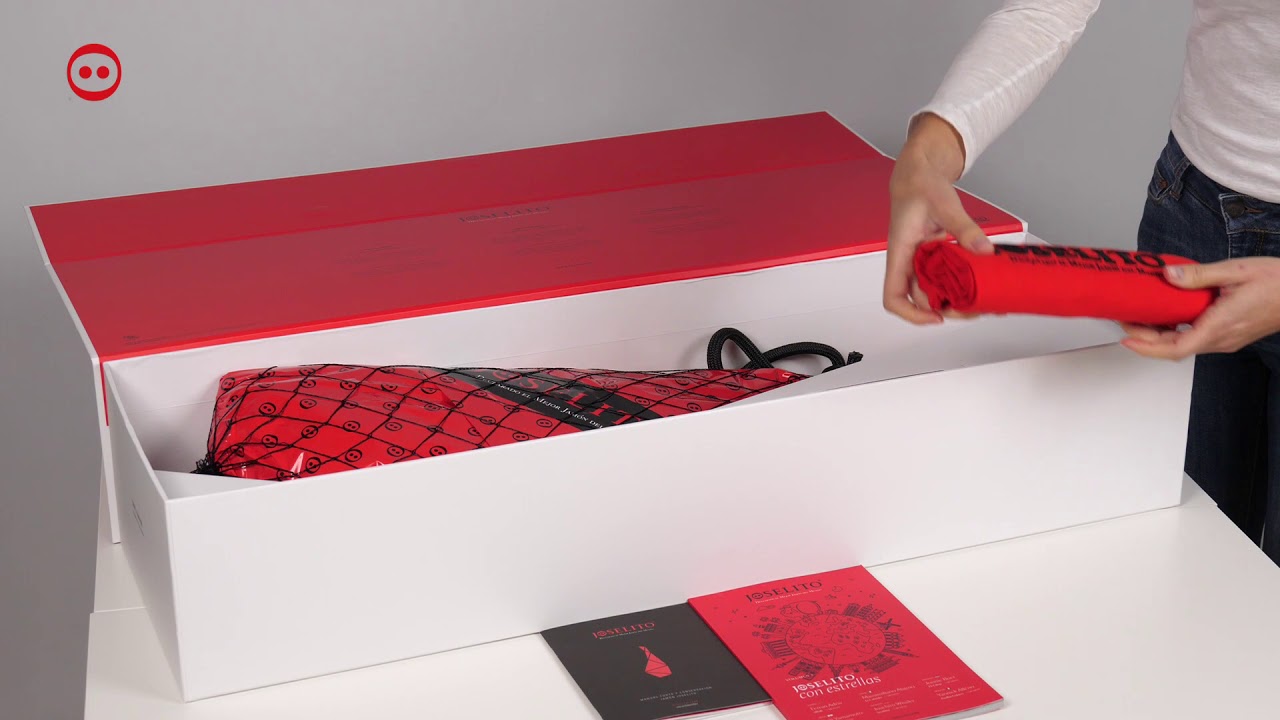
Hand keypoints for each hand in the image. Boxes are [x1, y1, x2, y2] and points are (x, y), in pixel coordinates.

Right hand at [886, 113, 993, 324]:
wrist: (920, 173)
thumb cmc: (920, 186)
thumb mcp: (943, 203)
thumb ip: (962, 227)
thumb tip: (984, 250)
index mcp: (901, 254)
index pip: (894, 296)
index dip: (912, 314)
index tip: (937, 317)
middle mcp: (910, 263)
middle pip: (921, 300)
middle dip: (946, 309)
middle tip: (975, 310)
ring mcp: (923, 261)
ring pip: (937, 290)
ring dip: (957, 298)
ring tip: (985, 301)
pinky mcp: (937, 256)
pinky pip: (948, 275)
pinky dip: (964, 282)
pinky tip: (984, 284)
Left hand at [1120, 257, 1279, 358]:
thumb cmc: (1277, 281)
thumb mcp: (1236, 270)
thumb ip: (1199, 275)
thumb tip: (1168, 275)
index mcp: (1220, 326)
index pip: (1176, 348)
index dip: (1147, 347)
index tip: (1127, 338)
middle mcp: (1222, 339)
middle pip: (1174, 348)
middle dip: (1145, 339)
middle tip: (1125, 321)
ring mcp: (1226, 340)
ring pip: (1185, 344)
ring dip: (1160, 336)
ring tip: (1140, 318)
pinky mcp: (1230, 335)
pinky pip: (1197, 338)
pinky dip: (1177, 331)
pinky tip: (1167, 316)